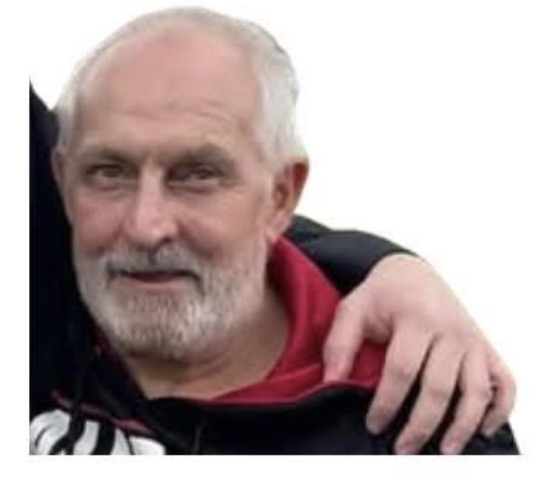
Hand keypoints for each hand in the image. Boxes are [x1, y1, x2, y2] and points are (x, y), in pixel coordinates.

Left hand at [322, 254, 515, 453]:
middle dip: (420, 424)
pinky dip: (499, 409)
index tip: (373, 425)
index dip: (387, 403)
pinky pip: (503, 382)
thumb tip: (332, 382)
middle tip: (402, 448)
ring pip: (475, 391)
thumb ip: (339, 343)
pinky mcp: (485, 347)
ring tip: (444, 450)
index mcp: (415, 318)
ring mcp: (471, 339)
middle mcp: (449, 330)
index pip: (402, 369)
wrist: (413, 273)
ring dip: (462, 426)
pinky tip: (481, 429)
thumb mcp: (353, 309)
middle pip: (439, 387)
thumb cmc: (382, 294)